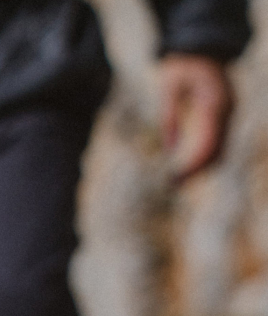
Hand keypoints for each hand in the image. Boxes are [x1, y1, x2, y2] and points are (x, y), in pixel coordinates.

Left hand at [160, 55, 233, 179]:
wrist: (201, 46)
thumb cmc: (182, 64)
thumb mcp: (169, 87)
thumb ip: (169, 116)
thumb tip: (170, 150)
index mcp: (215, 102)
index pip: (208, 144)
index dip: (192, 166)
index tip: (173, 180)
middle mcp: (228, 109)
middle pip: (217, 152)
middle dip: (196, 172)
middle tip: (172, 186)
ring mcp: (230, 112)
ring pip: (222, 150)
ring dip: (201, 169)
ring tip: (177, 181)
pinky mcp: (226, 115)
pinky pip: (220, 143)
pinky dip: (205, 158)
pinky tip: (187, 169)